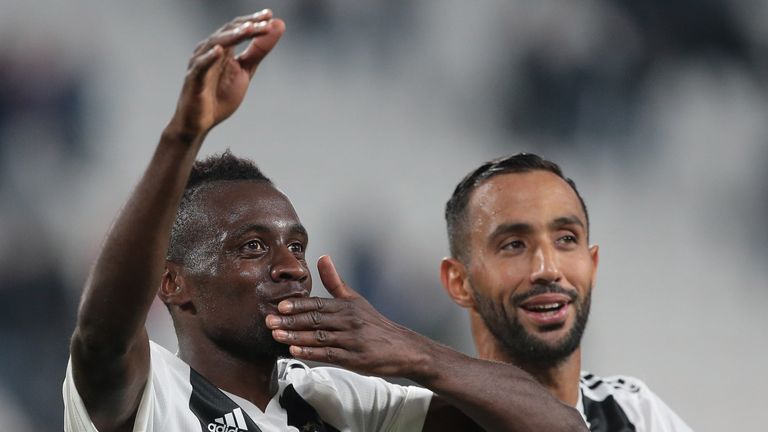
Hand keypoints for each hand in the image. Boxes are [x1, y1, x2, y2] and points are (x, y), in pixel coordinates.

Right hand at [166, 10, 284, 141]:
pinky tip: (219, 51)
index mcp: (222, 48)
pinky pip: (201, 66)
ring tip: (249, 29)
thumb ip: (258, 51)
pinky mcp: (193, 79)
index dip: (253, 21)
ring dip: (233, 36)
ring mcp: (200, 63)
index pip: (238, 28)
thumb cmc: (219, 96)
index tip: (269, 15)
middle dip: (247, 26)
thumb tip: (277, 26)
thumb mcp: (245, 71)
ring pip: (215, 44)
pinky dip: (209, 58)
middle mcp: (209, 50)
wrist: (200, 123)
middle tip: (265, 22)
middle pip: (228, 32)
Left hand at [266, 256, 433, 377]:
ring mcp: (351, 340)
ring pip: (319, 337)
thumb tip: (322, 257)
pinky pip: (329, 355)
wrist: (401, 347)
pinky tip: (296, 351)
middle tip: (269, 321)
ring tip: (276, 336)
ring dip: (296, 337)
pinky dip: (311, 353)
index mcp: (346, 306)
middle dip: (290, 321)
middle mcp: (348, 322)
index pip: (318, 304)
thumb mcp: (355, 299)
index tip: (279, 306)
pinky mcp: (353, 358)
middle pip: (315, 320)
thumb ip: (335, 281)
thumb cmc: (374, 323)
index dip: (298, 305)